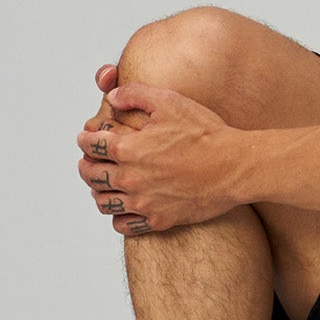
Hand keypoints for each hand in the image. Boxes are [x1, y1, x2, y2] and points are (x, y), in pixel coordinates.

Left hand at [76, 69, 245, 233]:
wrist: (234, 167)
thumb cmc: (206, 133)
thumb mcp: (169, 102)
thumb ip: (134, 94)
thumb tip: (112, 97)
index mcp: (128, 149)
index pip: (90, 146)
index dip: (84, 139)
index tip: (86, 138)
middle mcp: (130, 178)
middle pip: (91, 175)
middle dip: (86, 165)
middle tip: (88, 162)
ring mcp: (143, 202)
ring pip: (103, 203)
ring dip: (98, 192)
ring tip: (103, 186)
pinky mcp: (158, 219)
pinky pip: (123, 225)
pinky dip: (117, 216)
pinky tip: (123, 207)